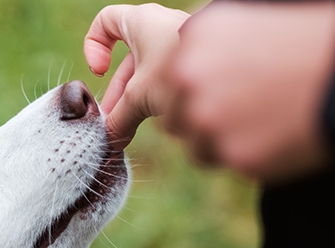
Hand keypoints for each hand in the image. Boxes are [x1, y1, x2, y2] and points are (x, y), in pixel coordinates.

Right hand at [83, 3, 189, 149]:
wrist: (240, 67)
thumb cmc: (182, 69)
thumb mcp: (140, 97)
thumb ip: (120, 118)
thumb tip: (110, 140)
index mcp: (141, 22)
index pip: (105, 22)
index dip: (94, 45)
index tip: (100, 71)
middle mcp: (161, 27)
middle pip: (128, 59)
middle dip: (119, 92)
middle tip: (115, 121)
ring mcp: (181, 43)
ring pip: (150, 71)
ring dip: (139, 99)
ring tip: (134, 128)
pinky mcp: (199, 59)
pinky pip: (171, 76)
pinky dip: (161, 97)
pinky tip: (161, 120)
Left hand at [167, 1, 334, 182]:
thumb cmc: (304, 41)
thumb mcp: (244, 21)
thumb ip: (203, 44)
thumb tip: (179, 60)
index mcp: (191, 39)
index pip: (166, 81)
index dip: (190, 92)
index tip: (214, 94)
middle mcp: (189, 78)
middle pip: (173, 118)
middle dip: (199, 120)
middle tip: (239, 113)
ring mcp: (208, 120)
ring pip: (196, 147)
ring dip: (220, 142)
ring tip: (261, 123)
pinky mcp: (234, 155)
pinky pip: (227, 163)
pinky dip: (248, 155)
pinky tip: (275, 135)